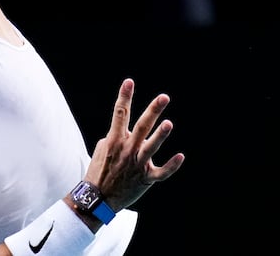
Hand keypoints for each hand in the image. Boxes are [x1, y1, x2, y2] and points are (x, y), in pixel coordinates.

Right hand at [85, 77, 184, 212]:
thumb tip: (127, 127)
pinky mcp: (146, 178)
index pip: (120, 114)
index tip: (129, 82)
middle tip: (164, 97)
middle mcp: (127, 150)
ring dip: (160, 135)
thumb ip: (116, 135)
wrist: (98, 198)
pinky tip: (181, 156)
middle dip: (153, 111)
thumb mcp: (103, 148)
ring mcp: (137, 165)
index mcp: (115, 140)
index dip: (124, 97)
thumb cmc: (100, 170)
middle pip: (141, 127)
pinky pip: (161, 173)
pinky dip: (171, 165)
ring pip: (151, 148)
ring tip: (169, 123)